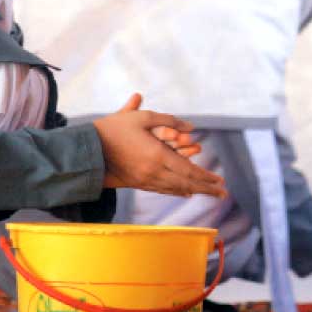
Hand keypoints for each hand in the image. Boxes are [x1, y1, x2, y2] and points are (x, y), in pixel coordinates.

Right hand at [92, 93, 226, 197]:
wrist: (89, 149)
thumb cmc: (115, 128)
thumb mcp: (142, 117)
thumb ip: (169, 120)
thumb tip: (191, 127)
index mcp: (157, 155)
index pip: (188, 170)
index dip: (206, 177)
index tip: (221, 181)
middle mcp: (154, 172)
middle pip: (186, 183)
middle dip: (206, 188)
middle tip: (223, 193)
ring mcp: (145, 180)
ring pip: (175, 188)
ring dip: (194, 191)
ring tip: (208, 193)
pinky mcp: (137, 183)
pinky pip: (162, 189)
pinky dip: (176, 191)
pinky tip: (184, 191)